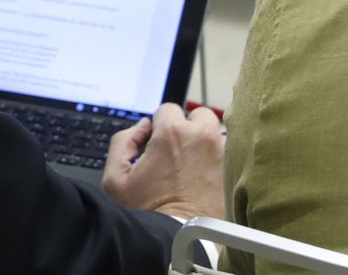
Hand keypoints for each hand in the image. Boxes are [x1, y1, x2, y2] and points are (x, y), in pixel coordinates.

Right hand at [101, 103, 223, 220]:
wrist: (179, 239)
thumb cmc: (148, 212)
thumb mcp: (115, 178)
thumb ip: (122, 141)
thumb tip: (141, 128)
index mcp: (172, 133)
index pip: (167, 109)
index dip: (158, 126)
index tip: (156, 143)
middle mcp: (201, 136)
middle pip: (197, 114)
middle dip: (187, 127)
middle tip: (177, 150)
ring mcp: (221, 152)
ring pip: (215, 132)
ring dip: (204, 141)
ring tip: (193, 163)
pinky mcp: (232, 168)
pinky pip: (227, 152)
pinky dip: (217, 158)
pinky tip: (205, 174)